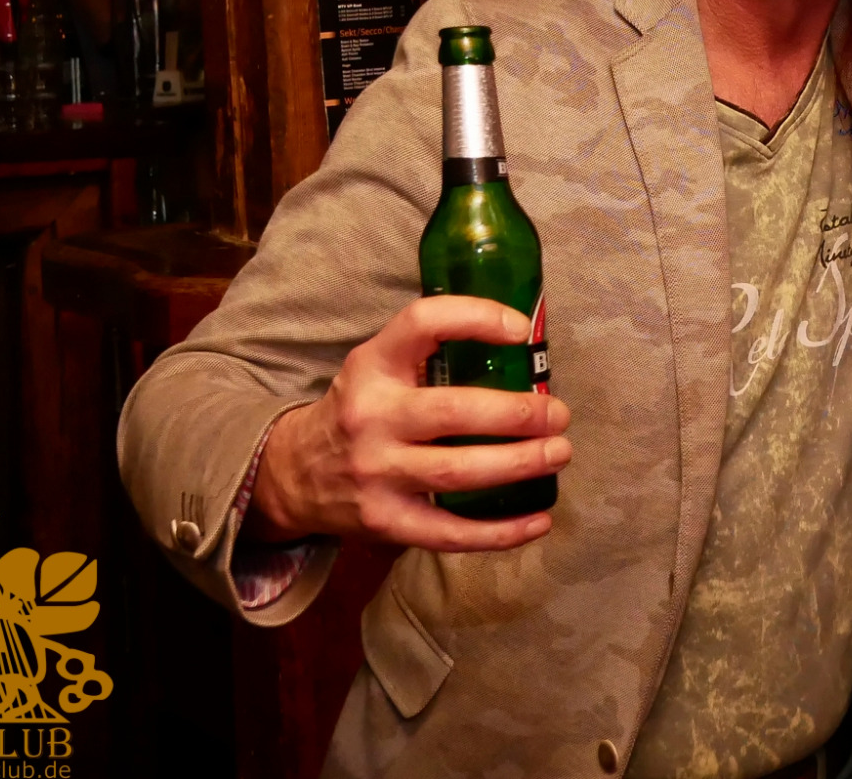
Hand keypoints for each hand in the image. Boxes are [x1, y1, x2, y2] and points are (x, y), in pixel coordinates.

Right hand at [247, 296, 571, 551]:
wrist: (293, 472)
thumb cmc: (360, 409)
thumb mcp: (377, 364)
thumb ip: (431, 352)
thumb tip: (523, 347)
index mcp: (373, 365)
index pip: (422, 324)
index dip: (476, 318)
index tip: (522, 331)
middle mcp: (372, 416)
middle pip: (454, 412)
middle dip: (518, 414)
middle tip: (559, 414)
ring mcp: (376, 473)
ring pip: (458, 472)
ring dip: (520, 464)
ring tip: (559, 453)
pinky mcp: (385, 522)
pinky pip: (451, 532)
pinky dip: (501, 532)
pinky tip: (539, 520)